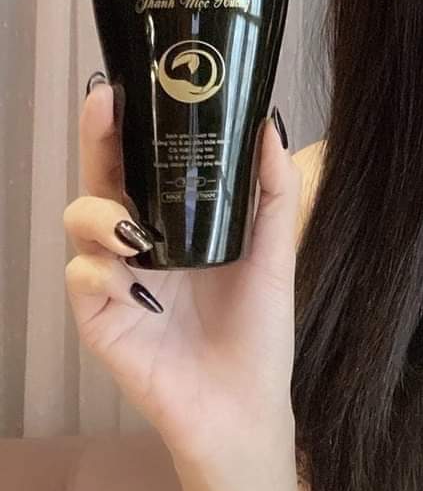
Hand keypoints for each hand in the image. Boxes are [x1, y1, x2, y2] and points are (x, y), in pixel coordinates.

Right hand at [63, 79, 302, 468]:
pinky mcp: (100, 320)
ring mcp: (116, 280)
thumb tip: (270, 123)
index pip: (145, 165)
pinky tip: (129, 279)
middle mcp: (140, 245)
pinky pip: (81, 279)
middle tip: (105, 104)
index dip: (131, 126)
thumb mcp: (274, 255)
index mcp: (178, 226)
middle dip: (98, 140)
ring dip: (98, 213)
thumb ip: (272, 193)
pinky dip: (99, 271)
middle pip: (103, 180)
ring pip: (80, 222)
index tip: (129, 85)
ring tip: (131, 229)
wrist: (245, 406)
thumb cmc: (257, 330)